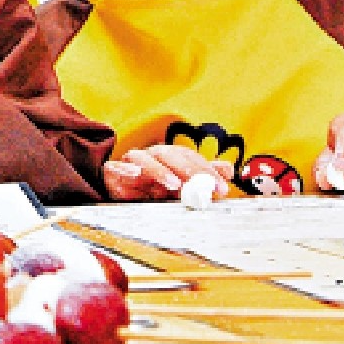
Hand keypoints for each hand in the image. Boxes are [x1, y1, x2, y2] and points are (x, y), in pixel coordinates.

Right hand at [104, 144, 232, 201]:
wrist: (117, 187)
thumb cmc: (150, 183)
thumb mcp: (180, 182)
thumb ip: (203, 175)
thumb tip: (229, 169)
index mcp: (170, 156)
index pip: (191, 158)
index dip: (208, 171)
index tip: (222, 187)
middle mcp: (153, 155)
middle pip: (171, 155)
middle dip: (190, 171)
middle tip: (203, 186)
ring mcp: (133, 162)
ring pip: (146, 159)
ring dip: (161, 171)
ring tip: (174, 184)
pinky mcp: (113, 171)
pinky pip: (117, 167)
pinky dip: (125, 169)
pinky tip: (134, 174)